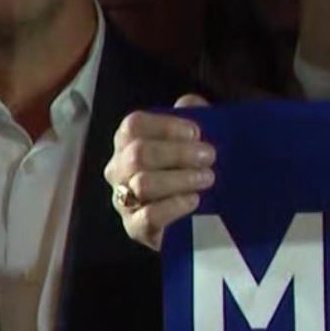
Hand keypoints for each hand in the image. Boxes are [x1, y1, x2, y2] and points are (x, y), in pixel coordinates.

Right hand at [106, 94, 215, 250]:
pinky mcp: (134, 228)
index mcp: (129, 143)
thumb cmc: (194, 168)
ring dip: (180, 178)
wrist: (200, 216)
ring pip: (143, 183)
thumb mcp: (198, 140)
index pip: (133, 125)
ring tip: (208, 179)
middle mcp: (119, 169)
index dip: (166, 126)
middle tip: (210, 157)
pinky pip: (148, 216)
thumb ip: (195, 115)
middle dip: (179, 153)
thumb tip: (190, 102)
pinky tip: (194, 200)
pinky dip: (175, 206)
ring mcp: (123, 200)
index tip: (196, 132)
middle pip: (139, 153)